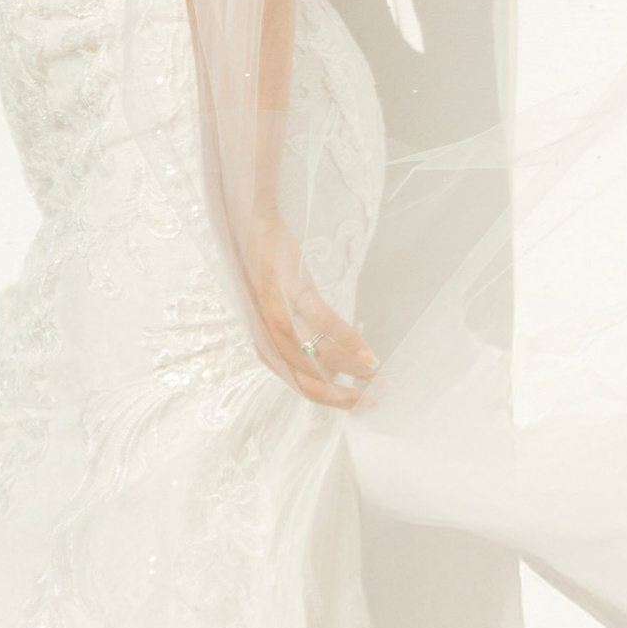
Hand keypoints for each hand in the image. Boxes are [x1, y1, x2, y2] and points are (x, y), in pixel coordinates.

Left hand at [245, 209, 376, 407]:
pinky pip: (322, 326)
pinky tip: (368, 354)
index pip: (301, 384)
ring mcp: (273, 320)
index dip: (332, 399)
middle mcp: (265, 340)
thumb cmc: (267, 265)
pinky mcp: (285, 296)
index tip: (360, 403)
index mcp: (264, 345)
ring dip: (352, 372)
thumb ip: (304, 336)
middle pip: (307, 383)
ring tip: (379, 379)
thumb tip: (334, 365)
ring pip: (316, 361)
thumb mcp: (282, 307)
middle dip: (344, 397)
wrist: (246, 224)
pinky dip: (349, 342)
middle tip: (374, 402)